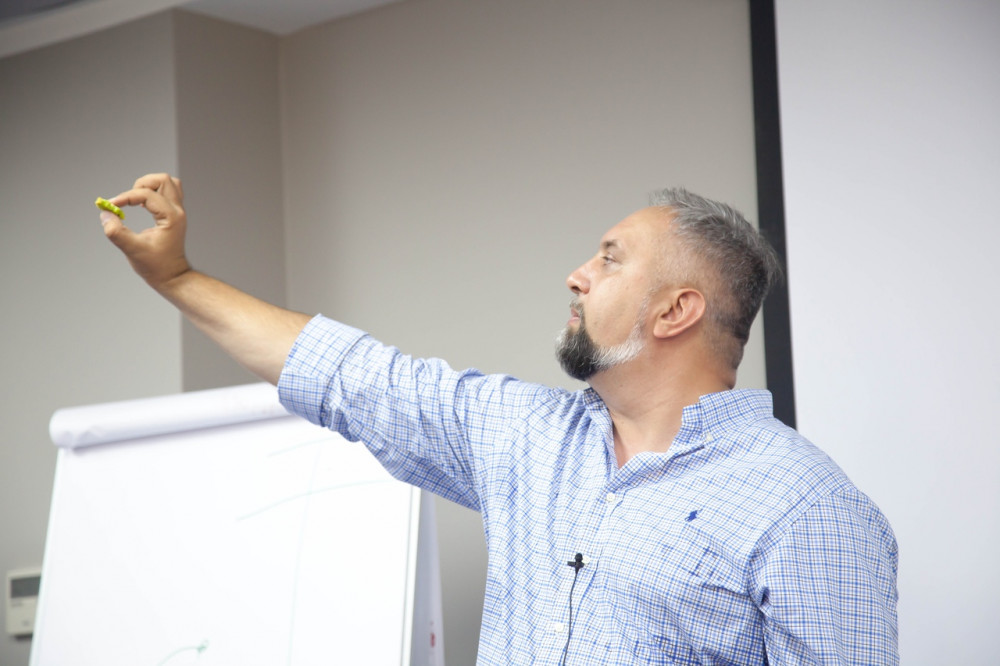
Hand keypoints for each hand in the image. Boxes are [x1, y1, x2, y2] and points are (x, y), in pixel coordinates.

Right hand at [101, 173, 191, 288]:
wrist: (172, 276)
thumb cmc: (156, 266)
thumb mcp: (133, 250)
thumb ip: (117, 232)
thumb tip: (105, 214)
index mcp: (171, 218)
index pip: (147, 194)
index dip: (126, 197)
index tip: (110, 206)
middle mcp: (178, 211)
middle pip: (163, 180)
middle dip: (141, 185)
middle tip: (128, 199)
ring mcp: (178, 211)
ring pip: (168, 183)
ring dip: (149, 186)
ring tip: (135, 199)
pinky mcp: (174, 214)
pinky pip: (167, 192)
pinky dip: (152, 192)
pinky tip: (141, 204)